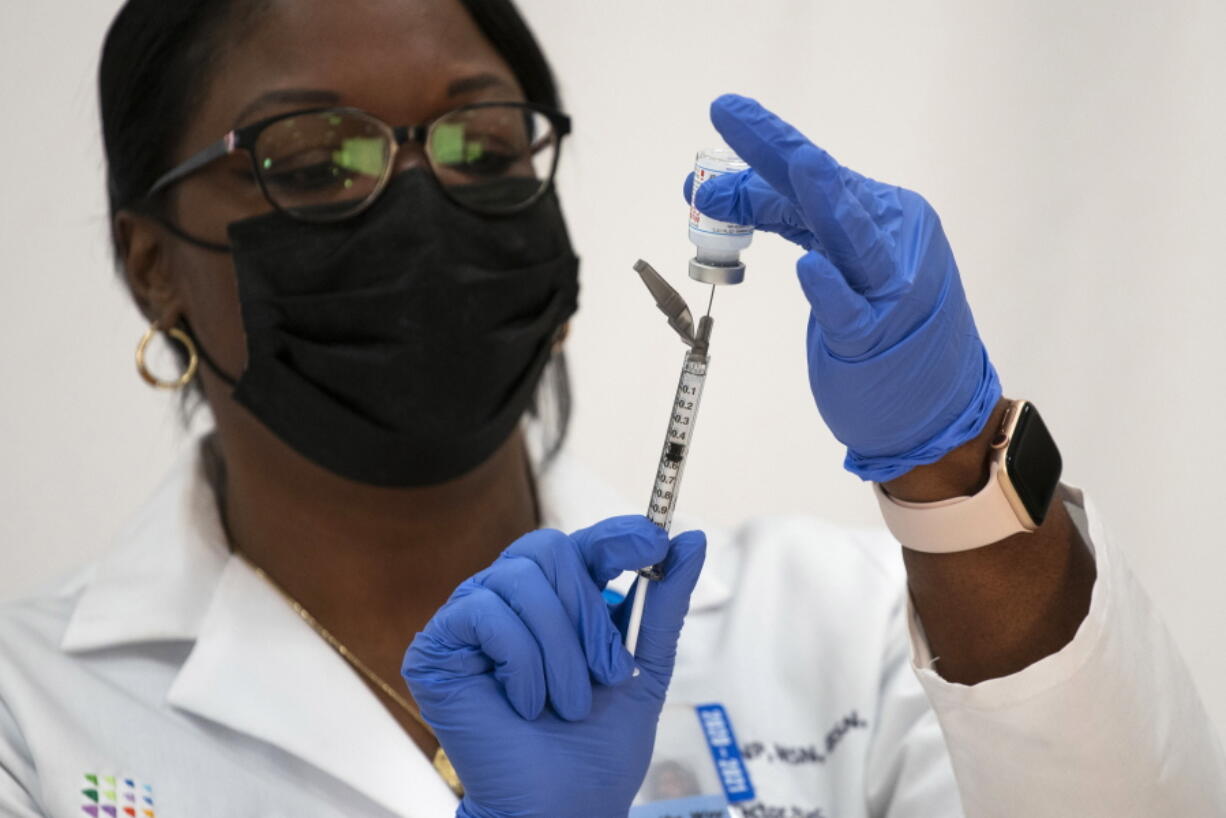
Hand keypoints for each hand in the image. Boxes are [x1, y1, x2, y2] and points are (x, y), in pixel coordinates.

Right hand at [401, 516, 706, 817]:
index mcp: (557, 601)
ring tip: (568, 702)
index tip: (655, 542)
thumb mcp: (644, 666)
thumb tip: (693, 540)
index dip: (617, 534)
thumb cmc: (596, 747)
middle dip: (588, 612)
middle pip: (548, 549)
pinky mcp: (436, 647)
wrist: (563, 807)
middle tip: (608, 672)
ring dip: (558, 649)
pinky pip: (484, 612)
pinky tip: (527, 703)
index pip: (582, 543)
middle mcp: (510, 602)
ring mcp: (470, 621)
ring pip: (519, 580)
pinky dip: (520, 661)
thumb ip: (664, 602)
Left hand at [685, 94, 1001, 481]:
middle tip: (728, 111)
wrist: (939, 404)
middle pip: (827, 187)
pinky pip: (851, 311)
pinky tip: (810, 271)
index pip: (810, 180)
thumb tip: (714, 196)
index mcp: (880, 214)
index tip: (716, 130)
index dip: (756, 160)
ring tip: (802, 166)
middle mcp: (892, 239)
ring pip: (853, 236)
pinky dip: (830, 290)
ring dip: (826, 199)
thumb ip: (784, 222)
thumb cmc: (881, 327)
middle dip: (776, 149)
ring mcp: (890, 288)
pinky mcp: (880, 338)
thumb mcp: (832, 260)